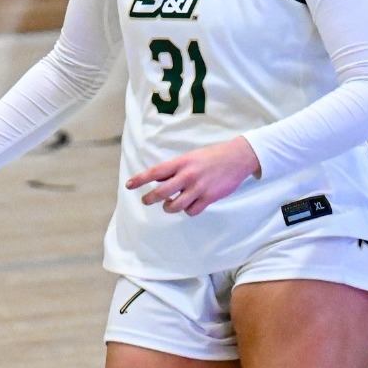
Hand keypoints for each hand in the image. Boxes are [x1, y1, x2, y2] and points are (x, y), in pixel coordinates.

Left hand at [126, 137, 259, 215]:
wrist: (237, 158)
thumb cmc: (212, 156)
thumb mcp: (190, 157)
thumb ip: (175, 168)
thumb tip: (158, 179)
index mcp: (181, 163)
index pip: (155, 172)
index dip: (140, 180)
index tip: (129, 185)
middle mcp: (187, 175)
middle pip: (161, 193)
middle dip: (150, 199)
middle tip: (146, 200)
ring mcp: (198, 188)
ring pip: (175, 206)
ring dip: (169, 208)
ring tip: (169, 205)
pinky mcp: (209, 198)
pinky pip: (192, 211)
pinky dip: (188, 211)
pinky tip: (189, 206)